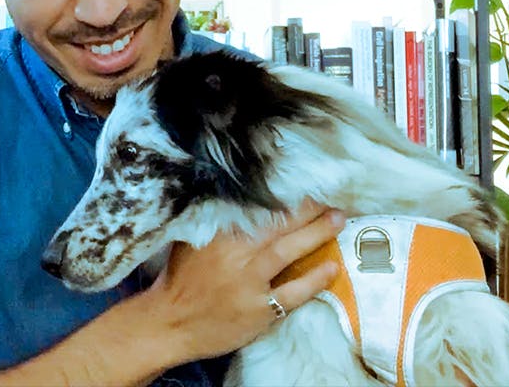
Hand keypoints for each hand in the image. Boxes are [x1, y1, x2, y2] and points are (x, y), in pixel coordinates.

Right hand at [139, 202, 345, 364]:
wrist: (171, 324)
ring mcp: (248, 282)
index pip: (256, 206)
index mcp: (218, 232)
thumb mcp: (192, 239)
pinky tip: (332, 268)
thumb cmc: (181, 279)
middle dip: (307, 209)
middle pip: (277, 224)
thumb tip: (242, 196)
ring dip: (316, 234)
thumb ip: (215, 220)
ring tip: (338, 221)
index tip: (303, 183)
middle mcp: (235, 253)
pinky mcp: (259, 308)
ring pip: (288, 251)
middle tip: (331, 198)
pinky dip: (314, 280)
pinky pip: (293, 292)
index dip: (282, 195)